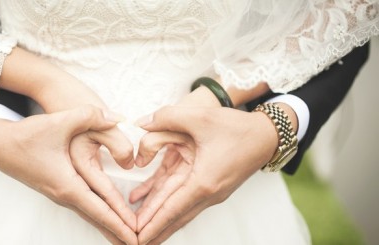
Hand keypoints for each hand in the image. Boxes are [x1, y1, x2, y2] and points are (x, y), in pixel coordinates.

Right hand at [0, 105, 136, 243]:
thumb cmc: (27, 135)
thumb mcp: (60, 121)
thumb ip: (90, 116)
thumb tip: (118, 118)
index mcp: (68, 184)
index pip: (100, 209)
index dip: (121, 223)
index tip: (136, 238)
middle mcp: (64, 195)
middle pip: (97, 219)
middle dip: (119, 233)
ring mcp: (60, 194)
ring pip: (91, 215)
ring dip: (110, 227)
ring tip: (126, 238)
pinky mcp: (59, 189)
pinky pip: (84, 208)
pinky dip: (99, 217)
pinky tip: (107, 219)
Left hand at [130, 102, 280, 243]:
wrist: (266, 136)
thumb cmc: (237, 128)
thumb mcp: (200, 117)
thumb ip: (167, 117)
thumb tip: (141, 122)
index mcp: (204, 181)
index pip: (172, 209)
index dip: (153, 224)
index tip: (138, 239)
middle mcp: (207, 192)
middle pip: (174, 217)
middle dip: (153, 231)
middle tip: (133, 243)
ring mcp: (210, 191)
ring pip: (178, 210)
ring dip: (158, 220)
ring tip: (139, 231)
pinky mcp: (209, 185)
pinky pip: (182, 197)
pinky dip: (164, 201)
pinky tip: (144, 198)